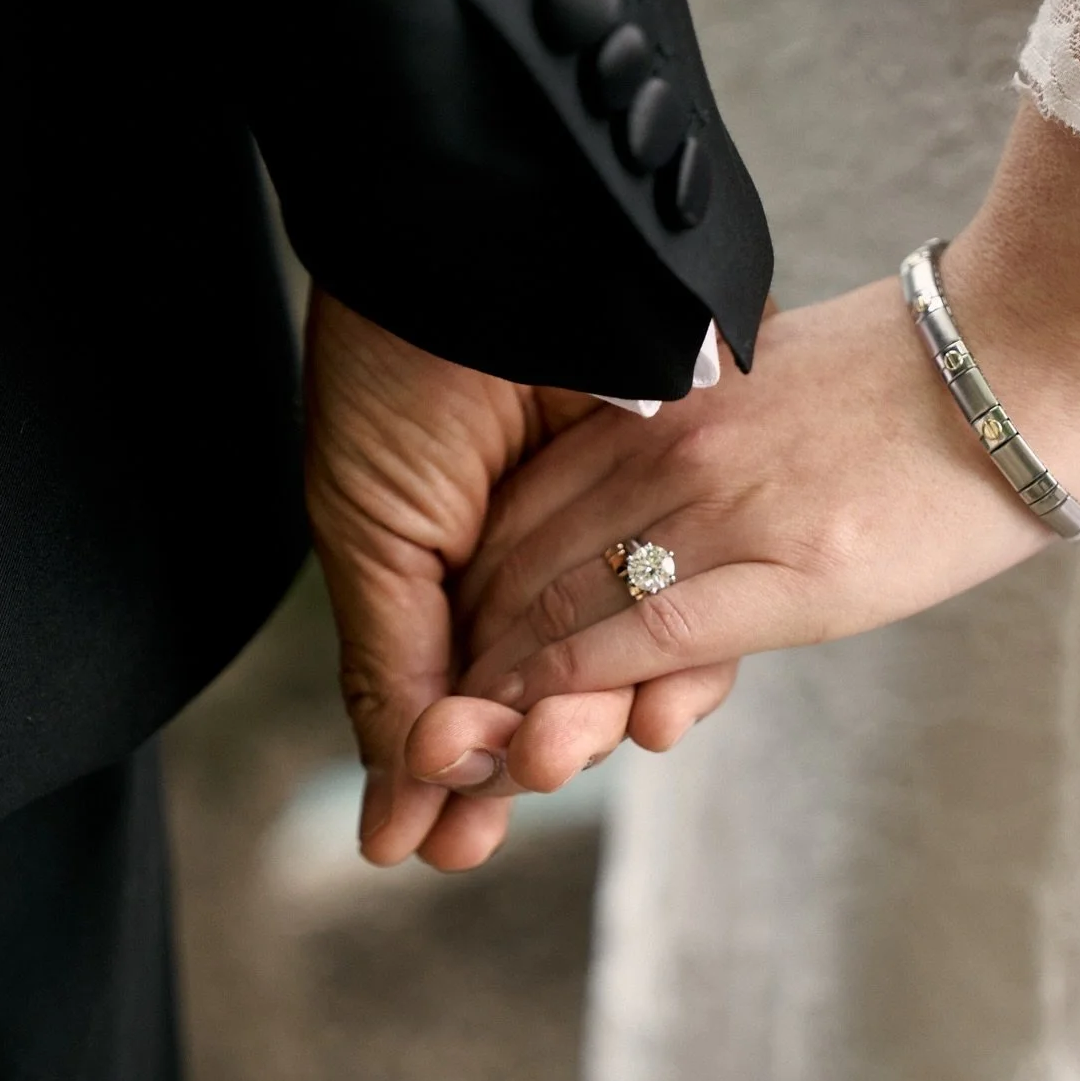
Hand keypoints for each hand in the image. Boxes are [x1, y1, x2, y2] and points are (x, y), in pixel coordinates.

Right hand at [303, 290, 736, 870]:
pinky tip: (647, 714)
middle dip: (518, 759)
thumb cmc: (405, 370)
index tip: (437, 847)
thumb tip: (392, 806)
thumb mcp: (372, 527)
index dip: (456, 765)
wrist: (501, 234)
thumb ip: (391, 662)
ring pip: (630, 663)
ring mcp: (630, 519)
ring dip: (592, 727)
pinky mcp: (706, 492)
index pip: (471, 684)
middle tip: (481, 833)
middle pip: (550, 688)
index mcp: (462, 547)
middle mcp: (549, 542)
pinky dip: (680, 666)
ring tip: (552, 763)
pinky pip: (707, 604)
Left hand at [450, 272, 1054, 710]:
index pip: (523, 500)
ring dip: (501, 683)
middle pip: (523, 556)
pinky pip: (646, 633)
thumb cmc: (907, 381)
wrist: (1022, 366)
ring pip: (565, 602)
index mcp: (661, 402)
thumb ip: (684, 435)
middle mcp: (673, 449)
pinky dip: (575, 682)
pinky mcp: (789, 572)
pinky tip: (536, 721)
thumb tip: (634, 495)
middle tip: (425, 712)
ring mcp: (726, 507)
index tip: (441, 641)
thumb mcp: (764, 385)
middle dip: (465, 644)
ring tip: (458, 740)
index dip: (467, 580)